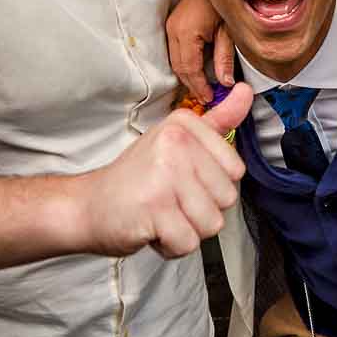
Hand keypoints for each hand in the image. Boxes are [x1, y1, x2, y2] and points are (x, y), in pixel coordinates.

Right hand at [76, 83, 252, 258]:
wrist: (89, 206)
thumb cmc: (136, 178)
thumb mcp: (177, 141)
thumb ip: (217, 121)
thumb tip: (247, 91)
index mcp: (184, 124)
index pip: (235, 169)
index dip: (212, 185)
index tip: (183, 180)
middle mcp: (175, 143)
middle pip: (227, 198)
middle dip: (201, 211)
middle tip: (169, 200)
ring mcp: (164, 174)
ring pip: (212, 223)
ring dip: (187, 230)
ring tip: (162, 214)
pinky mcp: (154, 207)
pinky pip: (189, 242)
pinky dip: (171, 246)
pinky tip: (152, 228)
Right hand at [166, 0, 234, 103]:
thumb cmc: (222, 0)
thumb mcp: (229, 30)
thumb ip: (225, 57)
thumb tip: (225, 83)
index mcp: (187, 32)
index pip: (190, 68)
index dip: (199, 86)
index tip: (209, 98)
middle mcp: (174, 30)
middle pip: (179, 67)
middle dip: (191, 84)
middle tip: (206, 97)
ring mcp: (171, 25)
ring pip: (174, 60)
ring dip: (186, 75)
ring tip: (201, 87)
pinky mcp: (172, 23)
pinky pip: (174, 50)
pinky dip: (183, 64)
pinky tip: (194, 70)